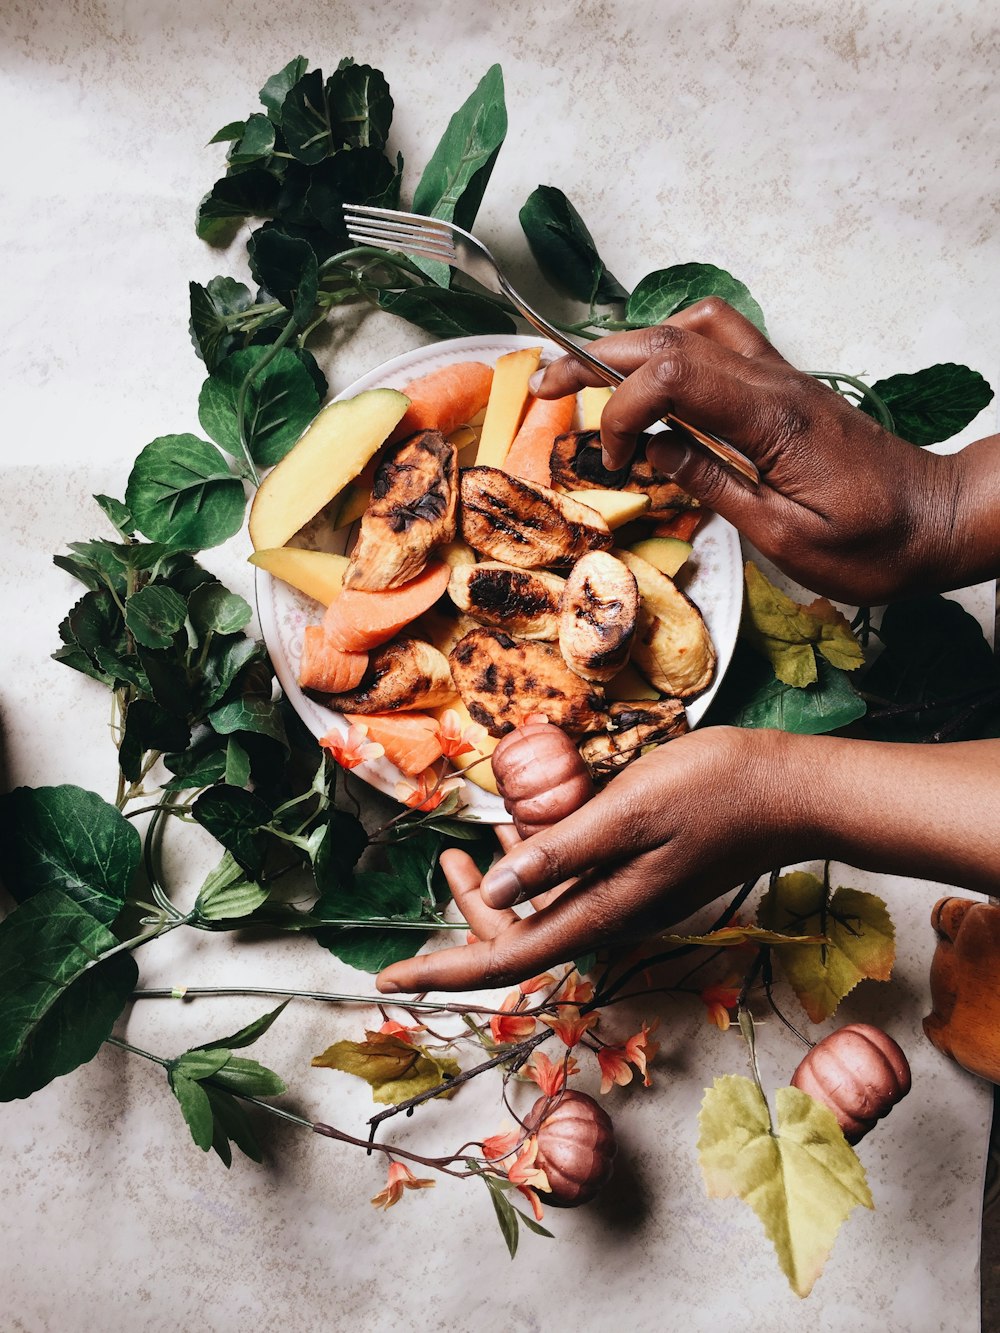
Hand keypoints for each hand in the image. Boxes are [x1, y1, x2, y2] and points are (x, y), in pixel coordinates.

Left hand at [376, 727, 801, 992]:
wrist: (790, 792)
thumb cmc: (713, 792)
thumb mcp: (627, 812)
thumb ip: (561, 852)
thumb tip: (495, 889)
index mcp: (602, 913)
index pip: (506, 957)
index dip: (443, 971)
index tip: (387, 981)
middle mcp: (611, 918)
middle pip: (520, 935)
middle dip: (472, 907)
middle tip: (450, 853)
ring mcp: (629, 901)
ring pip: (546, 908)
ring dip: (507, 880)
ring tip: (486, 833)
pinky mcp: (642, 878)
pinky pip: (574, 885)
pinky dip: (544, 861)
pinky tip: (539, 823)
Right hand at [532, 299, 962, 604]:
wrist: (940, 519)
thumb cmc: (874, 543)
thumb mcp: (786, 537)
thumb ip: (713, 485)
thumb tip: (651, 452)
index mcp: (771, 418)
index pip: (670, 375)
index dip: (620, 410)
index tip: (613, 462)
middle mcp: (773, 382)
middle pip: (667, 338)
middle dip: (594, 359)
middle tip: (543, 387)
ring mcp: (780, 377)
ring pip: (693, 326)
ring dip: (634, 345)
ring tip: (594, 383)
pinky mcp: (784, 387)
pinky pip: (720, 341)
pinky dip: (672, 349)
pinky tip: (656, 386)